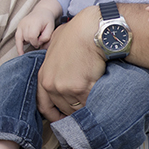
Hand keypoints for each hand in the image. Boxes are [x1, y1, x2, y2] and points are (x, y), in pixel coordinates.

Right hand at [15, 12, 53, 53]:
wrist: (42, 11)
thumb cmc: (47, 21)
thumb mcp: (51, 28)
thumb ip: (46, 36)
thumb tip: (38, 43)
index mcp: (34, 22)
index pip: (32, 36)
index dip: (36, 42)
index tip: (40, 42)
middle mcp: (25, 23)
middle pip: (27, 38)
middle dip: (33, 42)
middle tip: (39, 39)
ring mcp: (21, 24)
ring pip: (21, 39)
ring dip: (27, 42)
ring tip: (33, 40)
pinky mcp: (18, 26)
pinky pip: (16, 38)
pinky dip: (18, 46)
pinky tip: (20, 53)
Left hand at [36, 6, 104, 121]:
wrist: (89, 30)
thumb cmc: (75, 34)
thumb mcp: (54, 48)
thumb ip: (53, 65)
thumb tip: (59, 71)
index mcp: (44, 77)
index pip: (44, 105)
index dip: (54, 115)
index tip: (63, 119)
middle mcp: (52, 85)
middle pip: (64, 109)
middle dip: (75, 111)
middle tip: (86, 108)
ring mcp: (66, 88)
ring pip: (78, 108)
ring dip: (88, 107)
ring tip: (97, 102)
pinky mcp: (81, 89)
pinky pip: (90, 103)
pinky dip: (97, 102)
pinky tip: (104, 97)